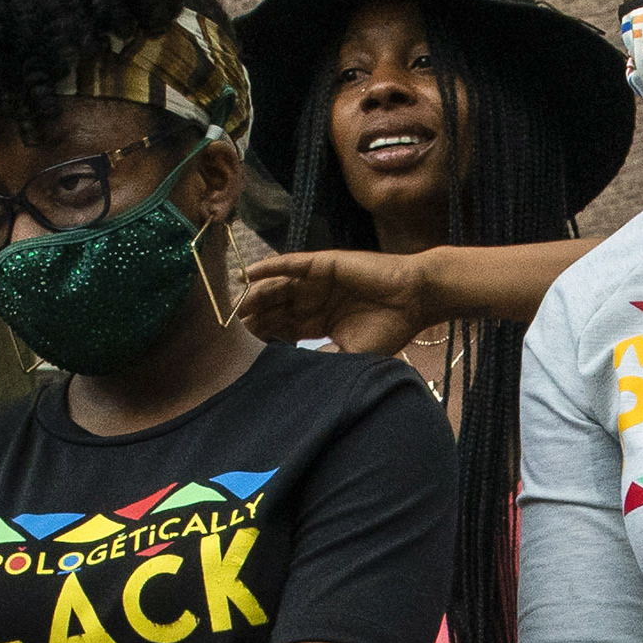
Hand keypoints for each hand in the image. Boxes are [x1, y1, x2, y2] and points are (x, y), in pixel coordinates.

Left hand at [237, 248, 436, 355]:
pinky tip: (248, 275)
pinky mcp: (323, 263)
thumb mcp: (351, 354)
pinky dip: (269, 267)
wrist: (414, 300)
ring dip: (255, 296)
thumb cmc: (390, 329)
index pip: (282, 329)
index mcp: (319, 322)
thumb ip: (324, 361)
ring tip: (235, 306)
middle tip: (228, 329)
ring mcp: (317, 280)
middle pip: (275, 308)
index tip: (239, 348)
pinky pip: (290, 264)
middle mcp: (314, 300)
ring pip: (278, 287)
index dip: (262, 337)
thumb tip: (298, 379)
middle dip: (253, 318)